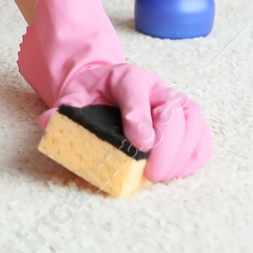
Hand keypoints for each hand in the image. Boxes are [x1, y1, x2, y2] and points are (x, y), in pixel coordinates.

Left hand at [16, 0, 211, 182]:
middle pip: (173, 112)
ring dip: (182, 155)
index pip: (136, 92)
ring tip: (162, 176)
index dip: (139, 118)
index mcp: (127, 77)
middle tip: (151, 173)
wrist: (109, 87)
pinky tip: (178, 172)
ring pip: (193, 124)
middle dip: (166, 146)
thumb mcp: (74, 97)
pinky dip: (195, 157)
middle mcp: (157, 87)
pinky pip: (202, 137)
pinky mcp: (189, 119)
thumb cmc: (95, 94)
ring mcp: (176, 102)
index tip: (140, 145)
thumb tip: (49, 122)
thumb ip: (63, 110)